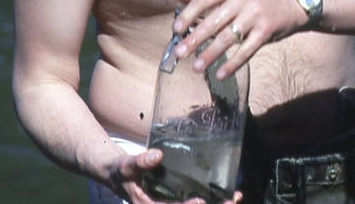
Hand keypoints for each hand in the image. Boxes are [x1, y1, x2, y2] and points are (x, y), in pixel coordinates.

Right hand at [107, 149, 242, 203]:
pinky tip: (230, 193)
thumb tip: (157, 156)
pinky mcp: (179, 198)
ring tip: (235, 197)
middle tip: (230, 201)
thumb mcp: (127, 166)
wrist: (119, 175)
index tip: (200, 201)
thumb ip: (140, 162)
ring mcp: (172, 203)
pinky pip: (197, 201)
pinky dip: (214, 199)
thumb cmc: (122, 171)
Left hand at [172, 0, 304, 78]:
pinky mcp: (266, 31)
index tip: (176, 29)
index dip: (189, 14)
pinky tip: (221, 74)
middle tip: (179, 53)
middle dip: (195, 39)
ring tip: (197, 67)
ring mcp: (256, 15)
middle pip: (214, 21)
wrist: (292, 3)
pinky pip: (247, 50)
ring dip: (211, 54)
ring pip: (228, 38)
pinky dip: (233, 64)